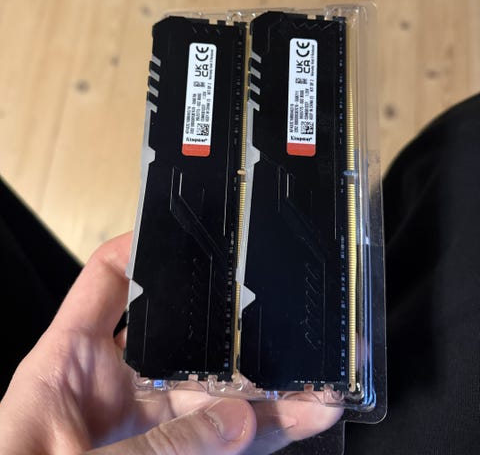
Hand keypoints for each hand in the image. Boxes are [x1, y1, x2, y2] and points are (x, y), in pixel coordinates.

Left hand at [0, 232, 341, 453]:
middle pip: (183, 338)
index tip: (187, 226)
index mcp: (70, 362)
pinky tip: (305, 415)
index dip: (142, 247)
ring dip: (270, 383)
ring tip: (318, 368)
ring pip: (217, 394)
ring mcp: (148, 427)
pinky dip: (267, 430)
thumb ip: (154, 444)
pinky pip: (227, 442)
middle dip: (233, 325)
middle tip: (279, 306)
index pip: (106, 281)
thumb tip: (236, 419)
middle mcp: (116, 388)